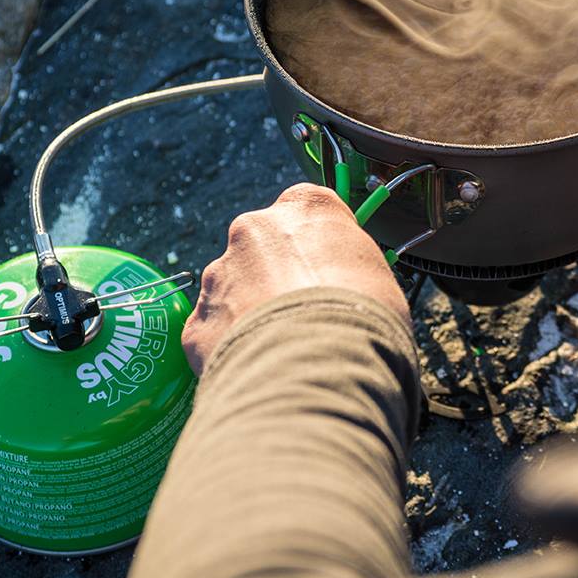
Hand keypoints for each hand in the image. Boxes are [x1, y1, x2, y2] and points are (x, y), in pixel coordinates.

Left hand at [182, 183, 408, 374]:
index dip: (317, 244)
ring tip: (282, 350)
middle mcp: (255, 230)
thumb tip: (349, 294)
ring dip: (251, 315)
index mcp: (306, 207)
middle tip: (304, 316)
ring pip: (233, 291)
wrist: (317, 369)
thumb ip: (352, 270)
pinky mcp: (197, 321)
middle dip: (277, 279)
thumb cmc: (362, 319)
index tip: (328, 269)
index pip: (307, 209)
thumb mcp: (380, 277)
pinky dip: (231, 349)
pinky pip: (214, 333)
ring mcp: (219, 274)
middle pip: (263, 248)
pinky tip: (258, 367)